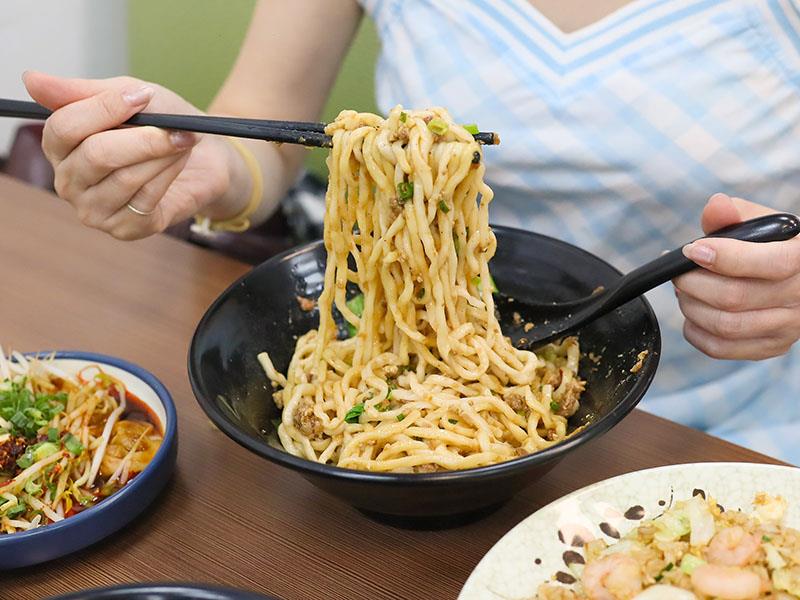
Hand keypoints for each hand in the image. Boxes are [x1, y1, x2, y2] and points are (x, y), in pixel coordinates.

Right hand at [23, 71, 242, 239]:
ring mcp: (94, 210)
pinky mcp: (125, 229)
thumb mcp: (127, 95)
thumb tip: (30, 79)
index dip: (104, 109)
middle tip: (176, 127)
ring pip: (125, 178)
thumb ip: (82, 91)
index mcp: (59, 146)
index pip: (64, 127)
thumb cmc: (161, 123)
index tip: (143, 96)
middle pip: (96, 155)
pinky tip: (180, 161)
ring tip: (183, 140)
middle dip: (143, 138)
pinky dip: (169, 174)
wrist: (204, 158)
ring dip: (162, 155)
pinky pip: (147, 199)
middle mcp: (69, 181)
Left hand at [673, 193, 799, 359]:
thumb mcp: (758, 221)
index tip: (691, 250)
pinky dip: (695, 331)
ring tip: (684, 290)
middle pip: (734, 298)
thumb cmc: (770, 244)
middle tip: (679, 272)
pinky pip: (720, 348)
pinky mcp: (771, 346)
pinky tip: (693, 312)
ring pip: (724, 326)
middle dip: (692, 283)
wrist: (794, 275)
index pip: (768, 264)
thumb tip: (716, 206)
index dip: (723, 257)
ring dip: (691, 307)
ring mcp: (788, 326)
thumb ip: (734, 213)